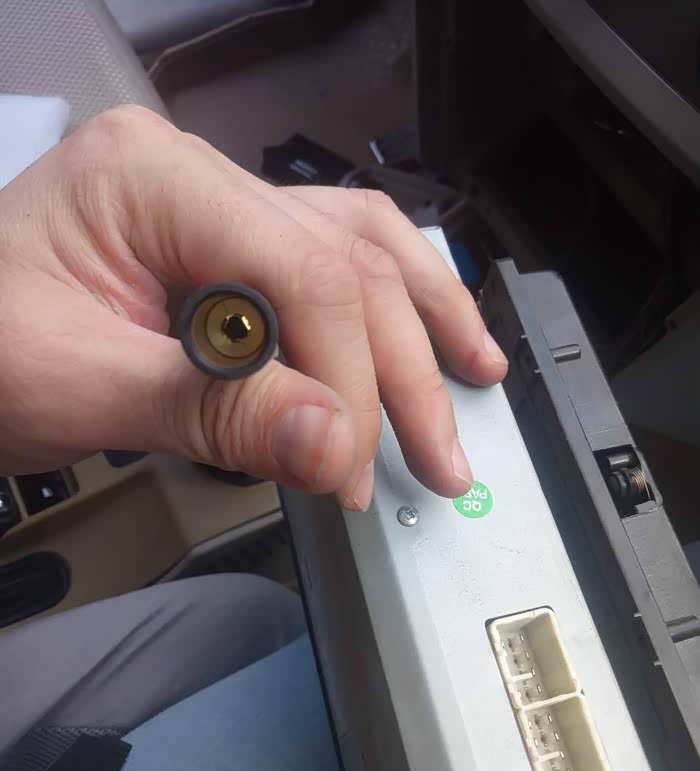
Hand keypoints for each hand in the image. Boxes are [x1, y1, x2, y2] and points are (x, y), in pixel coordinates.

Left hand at [0, 106, 506, 508]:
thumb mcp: (82, 388)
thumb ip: (212, 411)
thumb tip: (335, 442)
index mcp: (153, 179)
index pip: (300, 271)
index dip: (347, 375)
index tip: (355, 465)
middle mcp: (196, 176)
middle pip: (342, 258)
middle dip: (399, 366)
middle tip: (436, 456)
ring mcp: (215, 207)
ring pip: (354, 245)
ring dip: (423, 315)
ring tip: (477, 372)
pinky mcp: (224, 249)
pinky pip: (323, 264)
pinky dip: (381, 308)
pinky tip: (423, 331)